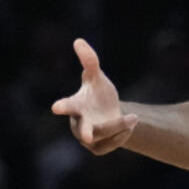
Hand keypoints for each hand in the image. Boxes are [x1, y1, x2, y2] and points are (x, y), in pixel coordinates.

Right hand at [51, 38, 137, 154]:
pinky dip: (122, 135)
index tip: (55, 107)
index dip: (62, 106)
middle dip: (86, 132)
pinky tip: (129, 127)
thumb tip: (78, 40)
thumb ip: (89, 61)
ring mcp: (87, 138)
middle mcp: (78, 124)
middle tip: (88, 136)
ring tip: (133, 118)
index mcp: (75, 106)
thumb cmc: (99, 94)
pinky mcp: (98, 148)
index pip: (67, 106)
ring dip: (119, 127)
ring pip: (102, 137)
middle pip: (82, 131)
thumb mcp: (97, 78)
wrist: (110, 114)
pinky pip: (111, 144)